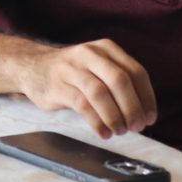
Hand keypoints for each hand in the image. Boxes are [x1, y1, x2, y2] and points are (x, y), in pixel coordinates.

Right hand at [14, 40, 156, 138]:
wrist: (31, 66)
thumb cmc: (73, 72)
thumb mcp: (97, 65)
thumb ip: (119, 81)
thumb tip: (144, 113)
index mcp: (105, 49)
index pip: (135, 72)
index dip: (147, 97)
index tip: (150, 118)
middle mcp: (88, 54)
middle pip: (119, 81)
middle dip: (132, 108)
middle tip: (136, 127)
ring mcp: (70, 69)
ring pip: (100, 93)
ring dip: (115, 116)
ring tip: (119, 131)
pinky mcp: (56, 86)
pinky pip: (82, 105)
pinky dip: (97, 122)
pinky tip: (103, 132)